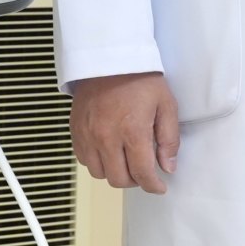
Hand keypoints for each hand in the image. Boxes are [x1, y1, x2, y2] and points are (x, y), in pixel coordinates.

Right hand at [73, 71, 179, 190]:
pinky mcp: (76, 131)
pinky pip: (84, 160)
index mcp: (132, 131)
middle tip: (144, 172)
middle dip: (135, 181)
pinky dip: (97, 162)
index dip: (153, 186)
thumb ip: (169, 139)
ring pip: (100, 173)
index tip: (159, 186)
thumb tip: (168, 167)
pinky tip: (109, 152)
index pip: (142, 173)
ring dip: (115, 173)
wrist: (108, 59)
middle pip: (119, 179)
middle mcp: (107, 137)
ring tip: (126, 161)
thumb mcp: (166, 105)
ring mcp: (88, 135)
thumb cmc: (139, 79)